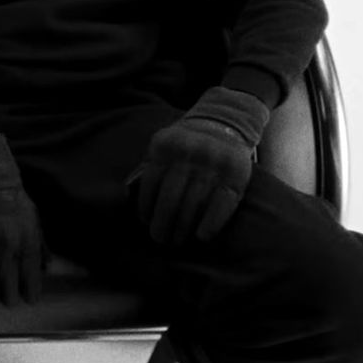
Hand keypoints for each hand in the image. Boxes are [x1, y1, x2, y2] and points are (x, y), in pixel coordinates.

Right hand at [0, 134, 45, 306]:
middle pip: (8, 283)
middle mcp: (6, 246)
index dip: (31, 291)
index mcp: (26, 241)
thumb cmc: (15, 202)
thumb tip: (46, 267)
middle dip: (9, 298)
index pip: (30, 275)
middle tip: (9, 302)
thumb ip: (41, 245)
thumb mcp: (35, 220)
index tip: (30, 300)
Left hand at [129, 86, 269, 244]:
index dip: (146, 207)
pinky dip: (210, 223)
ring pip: (194, 204)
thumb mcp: (163, 146)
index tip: (146, 223)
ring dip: (183, 228)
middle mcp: (190, 152)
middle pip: (171, 198)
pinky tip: (201, 237)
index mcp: (166, 145)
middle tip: (160, 239)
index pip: (151, 183)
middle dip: (163, 223)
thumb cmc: (186, 144)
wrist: (225, 122)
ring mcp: (215, 162)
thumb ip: (148, 166)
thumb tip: (125, 195)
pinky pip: (221, 204)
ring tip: (176, 240)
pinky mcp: (236, 174)